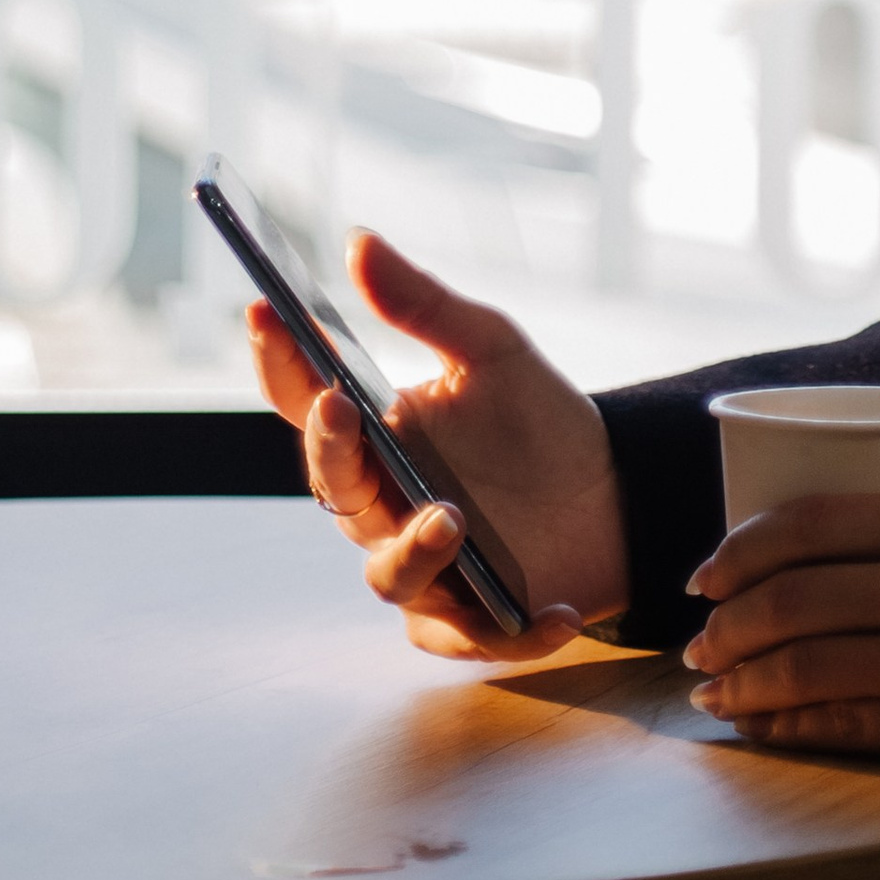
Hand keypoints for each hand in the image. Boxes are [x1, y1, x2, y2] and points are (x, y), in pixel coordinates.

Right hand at [247, 230, 628, 661]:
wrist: (613, 493)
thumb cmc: (537, 420)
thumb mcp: (490, 348)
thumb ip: (422, 304)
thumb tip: (356, 241)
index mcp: (377, 437)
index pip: (308, 403)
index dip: (279, 361)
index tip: (266, 311)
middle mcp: (384, 505)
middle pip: (334, 489)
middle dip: (330, 450)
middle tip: (343, 408)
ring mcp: (423, 568)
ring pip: (387, 574)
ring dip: (413, 550)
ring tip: (453, 517)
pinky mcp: (469, 619)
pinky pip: (466, 638)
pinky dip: (507, 631)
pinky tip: (550, 608)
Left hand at [681, 491, 879, 810]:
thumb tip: (812, 555)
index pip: (815, 522)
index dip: (742, 549)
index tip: (706, 574)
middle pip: (796, 596)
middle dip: (727, 623)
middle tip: (697, 640)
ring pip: (808, 665)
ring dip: (744, 681)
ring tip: (715, 689)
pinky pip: (847, 725)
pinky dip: (790, 726)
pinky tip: (765, 727)